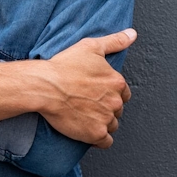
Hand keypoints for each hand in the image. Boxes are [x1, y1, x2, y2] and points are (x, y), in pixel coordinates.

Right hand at [38, 29, 135, 148]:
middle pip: (117, 109)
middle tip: (86, 102)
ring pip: (112, 125)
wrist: (45, 86)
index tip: (94, 91)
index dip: (109, 92)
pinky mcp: (96, 134)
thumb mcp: (90, 47)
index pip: (122, 93)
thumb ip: (115, 41)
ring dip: (101, 122)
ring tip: (83, 114)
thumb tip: (132, 34)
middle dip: (105, 107)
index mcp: (117, 82)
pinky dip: (98, 138)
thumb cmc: (64, 65)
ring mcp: (106, 119)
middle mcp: (115, 102)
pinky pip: (105, 142)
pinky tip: (86, 129)